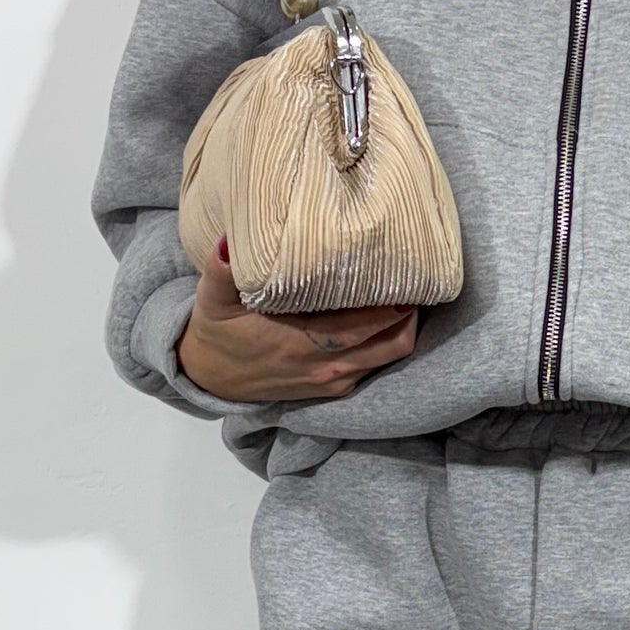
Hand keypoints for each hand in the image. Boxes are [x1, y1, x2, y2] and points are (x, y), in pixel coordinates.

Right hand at [175, 240, 420, 402]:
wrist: (211, 377)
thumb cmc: (218, 332)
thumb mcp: (213, 298)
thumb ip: (223, 270)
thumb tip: (229, 241)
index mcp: (300, 343)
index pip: (364, 324)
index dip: (392, 301)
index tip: (407, 269)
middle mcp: (325, 365)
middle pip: (393, 340)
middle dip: (411, 308)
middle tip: (419, 273)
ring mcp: (333, 379)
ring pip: (392, 355)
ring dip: (405, 326)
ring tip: (411, 290)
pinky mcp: (334, 387)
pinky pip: (377, 366)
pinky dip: (389, 342)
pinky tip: (391, 315)